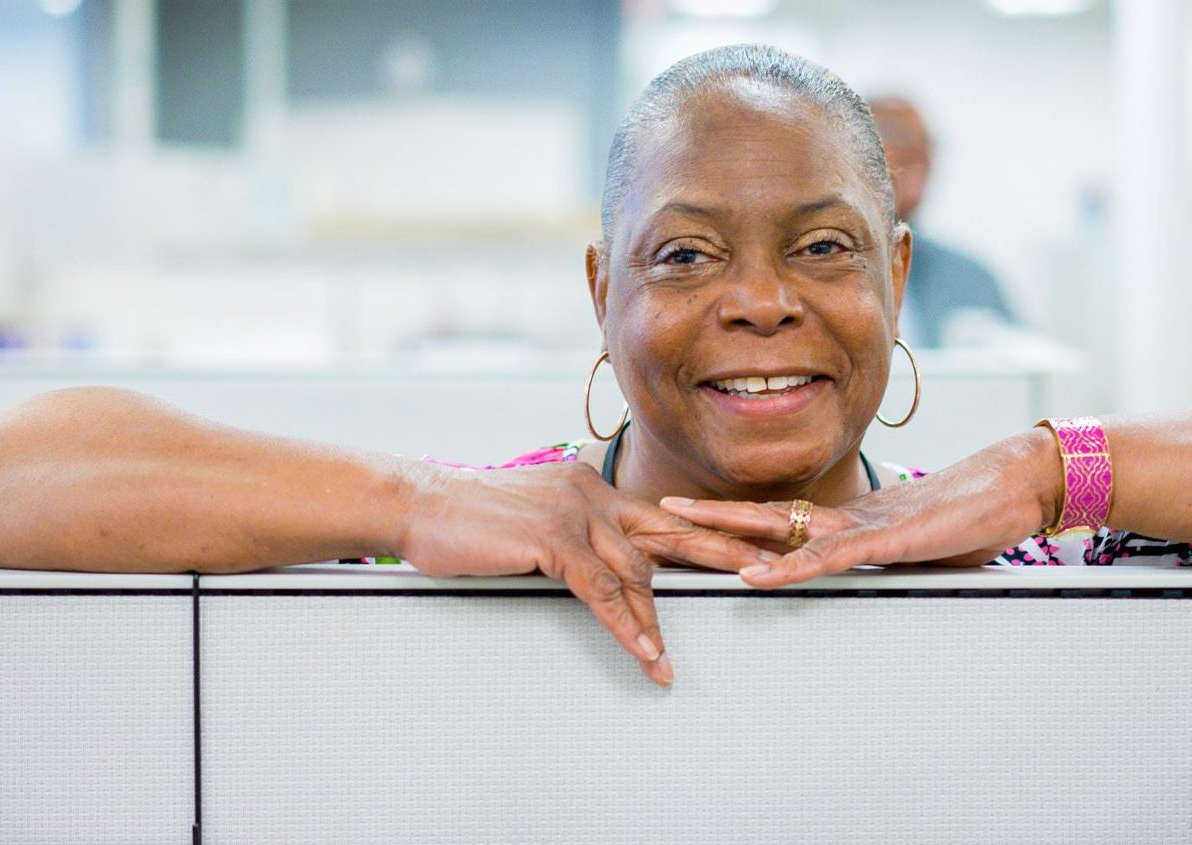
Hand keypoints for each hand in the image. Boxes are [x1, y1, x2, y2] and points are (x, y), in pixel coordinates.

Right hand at [395, 460, 777, 685]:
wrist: (420, 503)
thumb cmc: (472, 519)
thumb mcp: (533, 520)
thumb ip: (571, 535)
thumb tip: (595, 565)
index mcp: (593, 489)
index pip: (662, 515)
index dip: (707, 532)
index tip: (749, 541)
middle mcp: (593, 496)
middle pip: (672, 530)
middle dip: (725, 551)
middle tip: (771, 566)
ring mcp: (575, 515)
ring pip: (638, 570)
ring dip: (664, 617)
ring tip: (688, 647)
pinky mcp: (552, 539)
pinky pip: (600, 591)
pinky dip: (626, 626)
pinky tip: (645, 653)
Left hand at [660, 430, 1058, 587]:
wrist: (1013, 487)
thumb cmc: (968, 521)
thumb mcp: (910, 552)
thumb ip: (877, 564)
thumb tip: (860, 580)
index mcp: (842, 524)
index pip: (767, 525)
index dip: (719, 527)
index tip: (675, 532)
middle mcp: (840, 519)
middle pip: (752, 517)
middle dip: (696, 518)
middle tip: (643, 518)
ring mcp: (858, 526)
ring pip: (776, 528)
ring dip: (721, 529)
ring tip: (673, 529)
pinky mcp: (885, 541)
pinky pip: (827, 558)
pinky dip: (789, 567)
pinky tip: (755, 574)